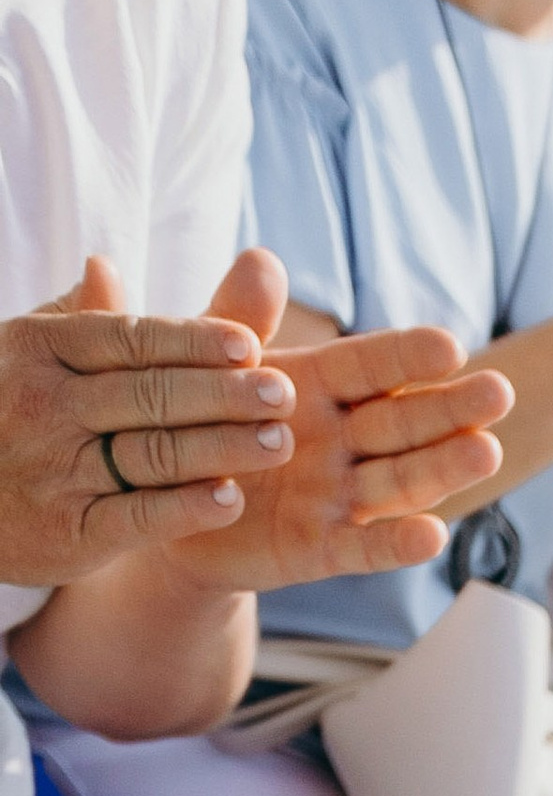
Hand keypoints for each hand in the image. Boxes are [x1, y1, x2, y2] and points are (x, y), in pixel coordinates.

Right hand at [0, 258, 301, 587]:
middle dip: (223, 394)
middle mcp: (47, 405)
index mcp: (42, 349)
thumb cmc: (13, 412)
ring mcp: (56, 470)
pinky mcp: (69, 532)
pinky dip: (185, 508)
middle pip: (150, 394)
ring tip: (278, 440)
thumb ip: (82, 318)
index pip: (130, 340)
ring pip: (151, 453)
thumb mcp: (35, 356)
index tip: (248, 344)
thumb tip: (106, 264)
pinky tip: (230, 499)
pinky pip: (137, 517)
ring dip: (221, 447)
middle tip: (282, 393)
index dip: (193, 341)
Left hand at [153, 254, 511, 601]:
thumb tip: (262, 257)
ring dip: (445, 469)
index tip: (451, 345)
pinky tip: (433, 535)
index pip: (369, 367)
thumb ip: (235, 321)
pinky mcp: (320, 549)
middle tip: (501, 391)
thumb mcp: (203, 366)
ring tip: (488, 452)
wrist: (155, 504)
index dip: (407, 357)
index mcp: (314, 386)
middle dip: (452, 409)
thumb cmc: (186, 421)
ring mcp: (336, 496)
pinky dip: (396, 544)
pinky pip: (362, 548)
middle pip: (403, 422)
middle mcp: (339, 441)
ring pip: (398, 481)